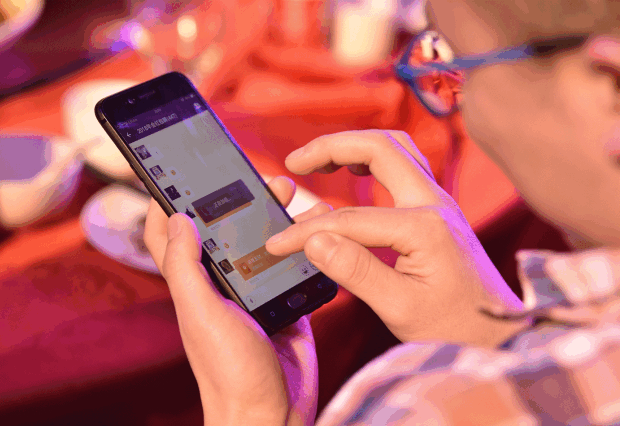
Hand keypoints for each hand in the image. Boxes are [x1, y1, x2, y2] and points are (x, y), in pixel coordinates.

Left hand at [144, 176, 332, 425]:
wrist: (274, 413)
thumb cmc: (229, 371)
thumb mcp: (201, 314)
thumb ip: (186, 268)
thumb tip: (177, 217)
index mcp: (196, 283)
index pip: (170, 235)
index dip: (168, 202)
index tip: (179, 172)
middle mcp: (223, 284)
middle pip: (224, 230)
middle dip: (237, 198)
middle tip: (259, 177)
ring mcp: (256, 292)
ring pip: (262, 242)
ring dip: (275, 217)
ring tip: (292, 195)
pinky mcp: (286, 301)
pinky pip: (294, 264)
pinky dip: (303, 244)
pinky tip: (316, 229)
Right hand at [266, 130, 526, 347]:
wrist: (499, 335)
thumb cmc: (455, 328)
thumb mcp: (401, 309)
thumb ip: (355, 271)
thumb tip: (313, 240)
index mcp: (424, 227)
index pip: (349, 218)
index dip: (306, 230)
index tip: (277, 243)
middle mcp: (435, 203)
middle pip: (380, 147)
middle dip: (332, 147)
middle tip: (295, 161)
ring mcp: (439, 203)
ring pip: (395, 149)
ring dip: (355, 146)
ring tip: (319, 159)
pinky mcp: (437, 211)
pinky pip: (402, 167)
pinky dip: (372, 160)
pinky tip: (354, 173)